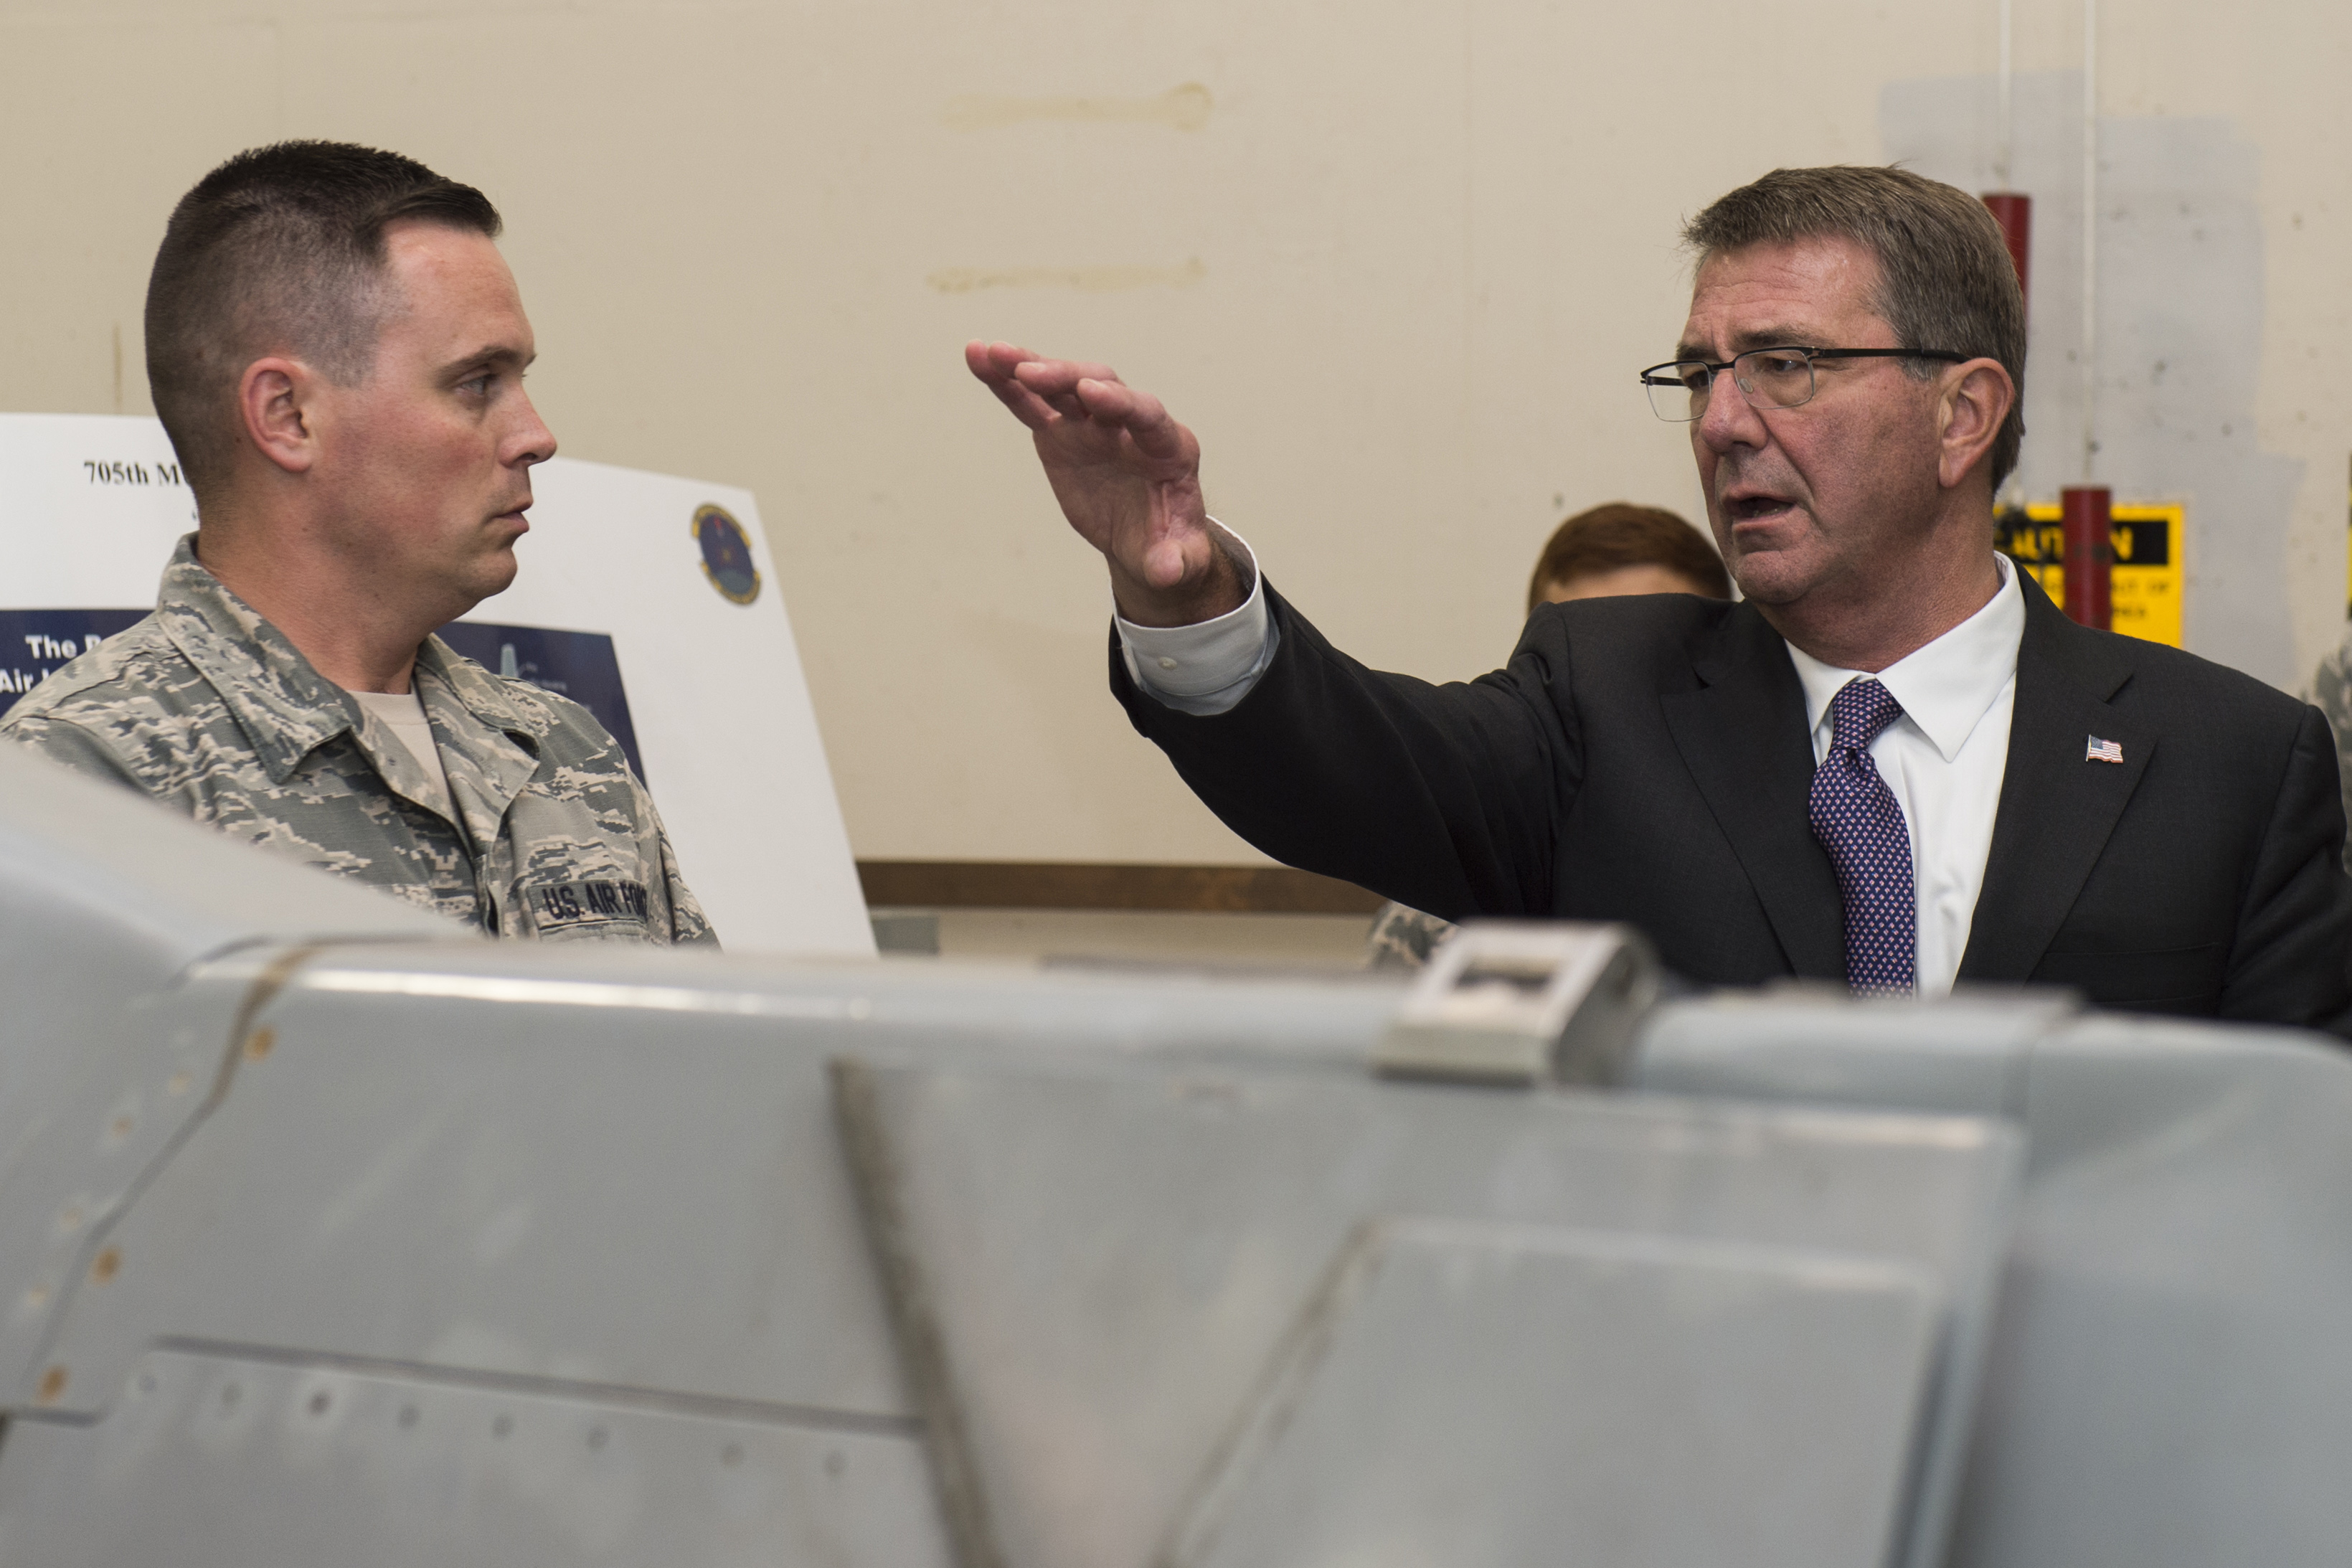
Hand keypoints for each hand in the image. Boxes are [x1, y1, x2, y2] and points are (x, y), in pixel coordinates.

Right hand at [966, 340, 1244, 625]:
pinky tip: (978, 357)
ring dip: (1029, 367)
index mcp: (1168, 447)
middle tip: (1031, 374)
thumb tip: (1168, 571)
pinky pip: (1032, 403)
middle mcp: (1130, 424)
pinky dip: (1006, 383)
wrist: (1145, 540)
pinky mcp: (1061, 431)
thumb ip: (1174, 562)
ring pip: (1063, 386)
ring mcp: (1093, 423)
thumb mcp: (1177, 561)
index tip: (1091, 394)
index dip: (1121, 402)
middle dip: (1068, 379)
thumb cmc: (1168, 543)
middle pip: (1101, 387)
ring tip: (992, 353)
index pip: (1147, 415)